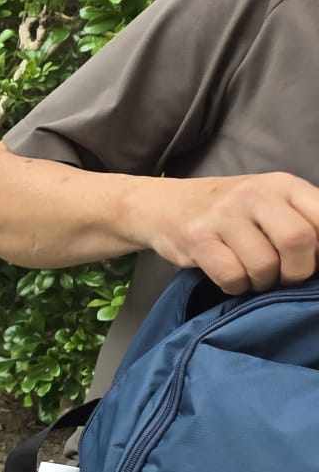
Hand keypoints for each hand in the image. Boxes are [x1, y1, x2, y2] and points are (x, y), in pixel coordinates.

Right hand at [138, 171, 318, 293]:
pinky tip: (233, 278)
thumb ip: (304, 218)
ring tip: (254, 276)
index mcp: (283, 185)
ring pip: (264, 265)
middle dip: (298, 271)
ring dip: (263, 282)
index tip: (313, 261)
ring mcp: (224, 216)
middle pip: (298, 240)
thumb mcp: (272, 201)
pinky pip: (232, 276)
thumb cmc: (231, 211)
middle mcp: (255, 195)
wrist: (167, 205)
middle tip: (286, 276)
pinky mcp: (197, 239)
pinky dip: (237, 286)